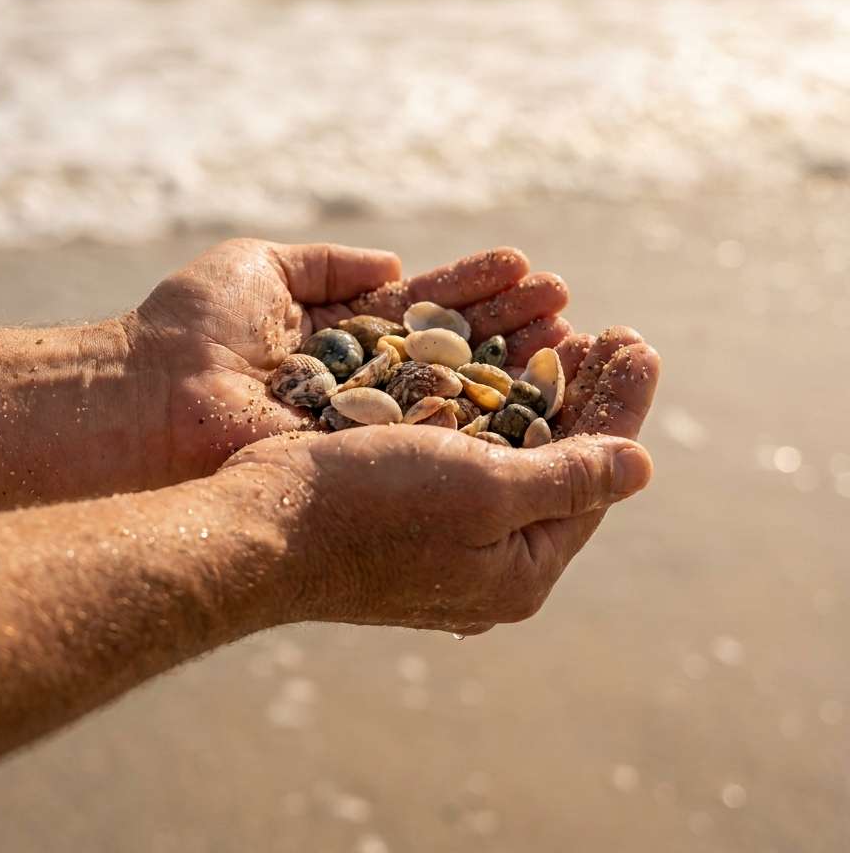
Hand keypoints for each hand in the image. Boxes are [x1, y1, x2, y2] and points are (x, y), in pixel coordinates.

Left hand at [129, 239, 569, 481]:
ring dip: (514, 361)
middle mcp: (365, 385)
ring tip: (574, 334)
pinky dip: (487, 412)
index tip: (529, 269)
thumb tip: (394, 263)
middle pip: (455, 349)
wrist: (147, 398)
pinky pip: (437, 434)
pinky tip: (532, 387)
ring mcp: (368, 426)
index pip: (426, 308)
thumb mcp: (260, 266)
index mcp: (341, 338)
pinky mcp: (366, 462)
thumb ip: (330, 264)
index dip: (476, 289)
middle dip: (512, 323)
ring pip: (459, 391)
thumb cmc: (190, 328)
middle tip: (570, 305)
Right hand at [222, 330, 658, 634]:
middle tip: (618, 334)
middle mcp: (490, 560)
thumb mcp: (484, 491)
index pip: (595, 477)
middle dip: (589, 393)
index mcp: (520, 571)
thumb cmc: (372, 507)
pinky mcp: (407, 506)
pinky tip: (497, 361)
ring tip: (565, 331)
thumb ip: (568, 478)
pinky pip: (467, 447)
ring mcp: (447, 535)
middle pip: (560, 462)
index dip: (622, 406)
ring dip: (542, 389)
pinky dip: (489, 400)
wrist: (260, 527)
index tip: (640, 344)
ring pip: (513, 449)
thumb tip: (642, 466)